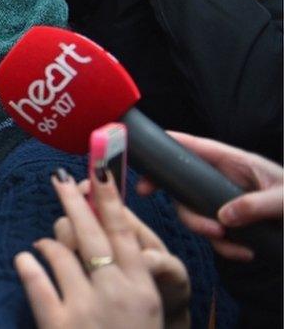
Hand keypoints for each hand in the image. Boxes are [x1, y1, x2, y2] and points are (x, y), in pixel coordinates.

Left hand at [15, 170, 185, 328]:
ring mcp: (86, 308)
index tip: (101, 170)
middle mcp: (116, 292)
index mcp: (142, 288)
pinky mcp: (58, 322)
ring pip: (60, 252)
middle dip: (74, 201)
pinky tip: (24, 260)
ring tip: (42, 245)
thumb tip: (103, 232)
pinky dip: (27, 266)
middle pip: (91, 232)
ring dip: (48, 242)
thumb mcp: (143, 310)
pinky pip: (35, 281)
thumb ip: (128, 274)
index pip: (124, 232)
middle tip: (59, 180)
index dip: (111, 198)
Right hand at [138, 132, 283, 261]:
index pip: (192, 147)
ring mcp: (226, 200)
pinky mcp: (233, 221)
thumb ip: (256, 204)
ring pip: (197, 215)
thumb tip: (224, 217)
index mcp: (234, 161)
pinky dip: (227, 247)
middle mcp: (224, 179)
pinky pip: (216, 234)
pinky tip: (246, 253)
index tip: (143, 166)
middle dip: (188, 212)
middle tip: (205, 229)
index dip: (165, 151)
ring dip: (209, 233)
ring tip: (232, 244)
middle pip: (185, 189)